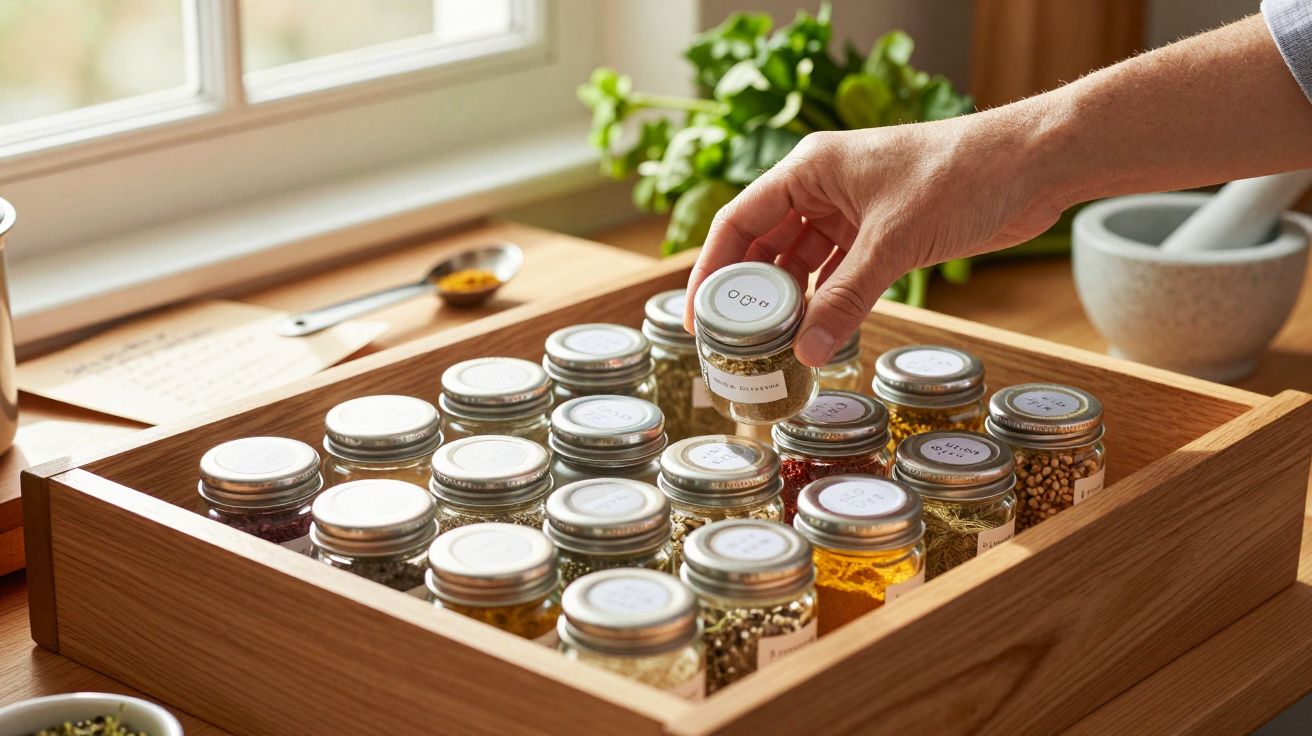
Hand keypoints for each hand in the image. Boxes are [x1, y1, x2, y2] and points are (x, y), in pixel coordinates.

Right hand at [683, 104, 1067, 366]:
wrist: (1033, 165)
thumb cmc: (961, 176)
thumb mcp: (893, 242)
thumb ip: (846, 299)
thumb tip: (807, 354)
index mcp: (809, 169)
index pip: (738, 221)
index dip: (712, 270)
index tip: (697, 316)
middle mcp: (822, 187)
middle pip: (764, 246)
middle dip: (750, 295)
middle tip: (733, 344)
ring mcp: (852, 211)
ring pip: (802, 264)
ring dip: (789, 304)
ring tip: (770, 349)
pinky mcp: (882, 234)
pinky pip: (838, 274)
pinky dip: (826, 304)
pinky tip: (815, 336)